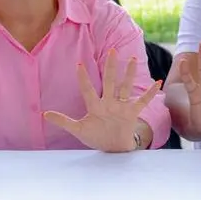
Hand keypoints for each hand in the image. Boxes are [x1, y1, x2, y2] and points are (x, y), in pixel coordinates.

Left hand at [44, 49, 162, 152]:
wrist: (113, 148)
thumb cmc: (96, 137)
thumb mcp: (78, 130)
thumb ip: (63, 121)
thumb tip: (44, 114)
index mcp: (95, 106)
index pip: (88, 89)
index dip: (83, 78)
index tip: (78, 64)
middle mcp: (108, 103)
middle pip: (109, 82)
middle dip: (111, 67)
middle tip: (112, 50)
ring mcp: (121, 107)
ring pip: (125, 87)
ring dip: (129, 74)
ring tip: (133, 59)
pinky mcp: (132, 113)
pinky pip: (142, 101)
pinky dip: (149, 94)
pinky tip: (156, 83)